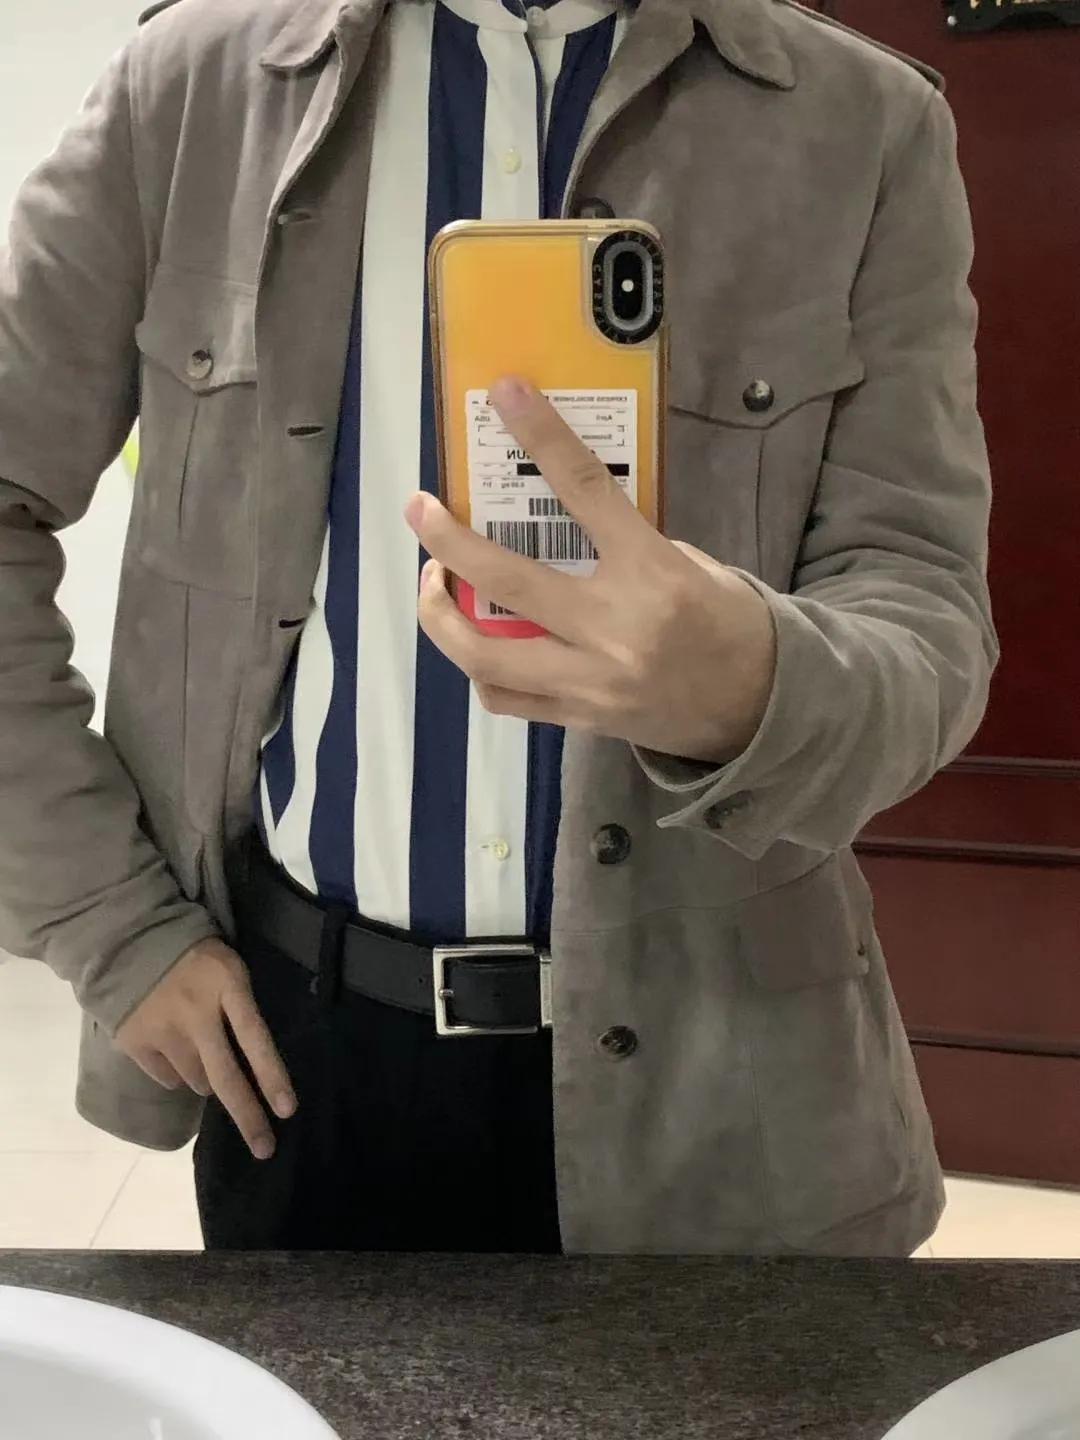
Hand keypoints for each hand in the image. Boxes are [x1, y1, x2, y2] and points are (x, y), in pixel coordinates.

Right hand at [115, 939, 295, 1159]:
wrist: (131, 939)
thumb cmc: (196, 957)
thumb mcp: (229, 969)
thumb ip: (240, 1009)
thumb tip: (251, 1064)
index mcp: (227, 987)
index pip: (255, 1038)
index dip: (271, 1075)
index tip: (287, 1111)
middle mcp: (195, 1012)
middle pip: (225, 1076)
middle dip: (247, 1116)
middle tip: (264, 1148)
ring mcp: (163, 1028)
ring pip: (196, 1080)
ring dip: (207, 1080)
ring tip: (204, 1056)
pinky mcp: (135, 1040)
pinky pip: (166, 1078)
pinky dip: (176, 1075)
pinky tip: (176, 1053)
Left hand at [407, 378, 776, 763]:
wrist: (759, 709)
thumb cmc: (727, 624)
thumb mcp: (691, 566)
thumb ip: (626, 547)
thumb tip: (562, 526)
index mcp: (652, 573)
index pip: (586, 490)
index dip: (540, 436)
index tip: (505, 395)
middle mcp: (614, 628)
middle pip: (506, 580)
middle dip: (448, 540)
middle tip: (420, 510)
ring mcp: (591, 681)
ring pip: (485, 655)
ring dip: (441, 616)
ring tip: (431, 582)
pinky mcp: (579, 719)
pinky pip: (504, 697)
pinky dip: (478, 668)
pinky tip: (473, 643)